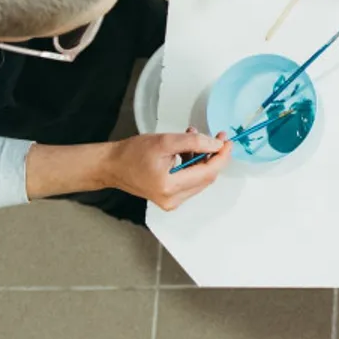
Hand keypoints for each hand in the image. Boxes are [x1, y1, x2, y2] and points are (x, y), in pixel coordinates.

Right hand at [104, 130, 231, 209]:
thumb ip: (194, 142)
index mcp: (170, 186)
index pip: (207, 173)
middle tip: (216, 136)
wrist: (112, 166)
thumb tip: (216, 144)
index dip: (221, 157)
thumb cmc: (132, 154)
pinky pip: (190, 181)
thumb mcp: (165, 141)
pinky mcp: (170, 198)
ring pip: (199, 179)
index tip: (227, 142)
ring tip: (194, 138)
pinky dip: (193, 164)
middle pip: (206, 177)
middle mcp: (172, 199)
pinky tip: (187, 149)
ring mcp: (171, 201)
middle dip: (213, 156)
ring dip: (202, 158)